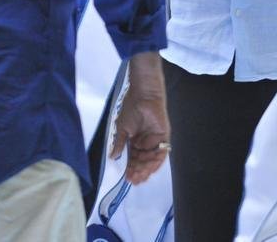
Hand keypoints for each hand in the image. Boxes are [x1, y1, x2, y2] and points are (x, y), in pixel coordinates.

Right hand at [111, 52, 170, 183]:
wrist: (143, 96)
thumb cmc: (131, 109)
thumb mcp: (121, 128)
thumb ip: (119, 143)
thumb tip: (113, 157)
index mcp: (134, 140)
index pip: (132, 158)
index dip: (129, 168)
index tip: (126, 178)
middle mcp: (144, 142)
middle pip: (142, 161)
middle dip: (138, 171)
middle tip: (132, 180)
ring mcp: (154, 140)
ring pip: (151, 160)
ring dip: (146, 169)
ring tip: (139, 177)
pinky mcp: (164, 137)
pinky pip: (161, 153)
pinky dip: (156, 162)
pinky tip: (150, 170)